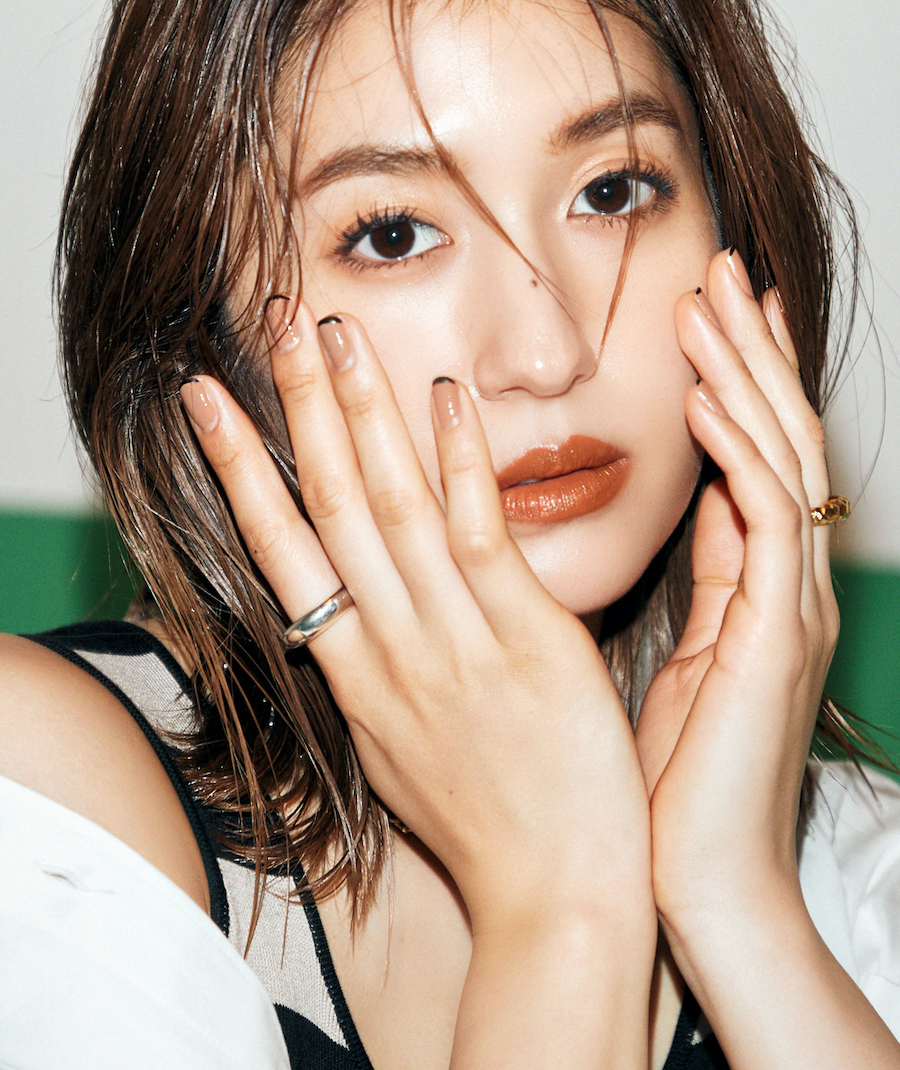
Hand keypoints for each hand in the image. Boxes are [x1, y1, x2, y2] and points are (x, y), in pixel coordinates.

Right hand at [181, 299, 651, 929]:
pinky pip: (480, 538)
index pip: (282, 549)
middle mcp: (389, 648)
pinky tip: (444, 398)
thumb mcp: (402, 747)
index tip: (210, 401)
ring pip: (391, 508)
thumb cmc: (486, 825)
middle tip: (274, 322)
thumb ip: (379, 668)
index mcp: (355, 673)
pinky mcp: (527, 642)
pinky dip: (459, 464)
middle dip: (295, 408)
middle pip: (328, 507)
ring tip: (335, 334)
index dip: (241, 467)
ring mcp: (453, 642)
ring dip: (361, 414)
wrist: (556, 899)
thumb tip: (355, 614)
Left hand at [635, 247, 837, 924]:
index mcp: (762, 585)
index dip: (742, 378)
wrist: (692, 879)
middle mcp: (788, 584)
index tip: (714, 309)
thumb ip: (708, 574)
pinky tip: (702, 397)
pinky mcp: (774, 634)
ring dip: (744, 375)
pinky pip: (763, 520)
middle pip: (779, 436)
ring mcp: (791, 606)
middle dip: (751, 349)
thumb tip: (701, 501)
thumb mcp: (692, 650)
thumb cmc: (674, 777)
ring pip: (780, 460)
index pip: (759, 455)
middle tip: (721, 270)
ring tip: (709, 301)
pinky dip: (736, 451)